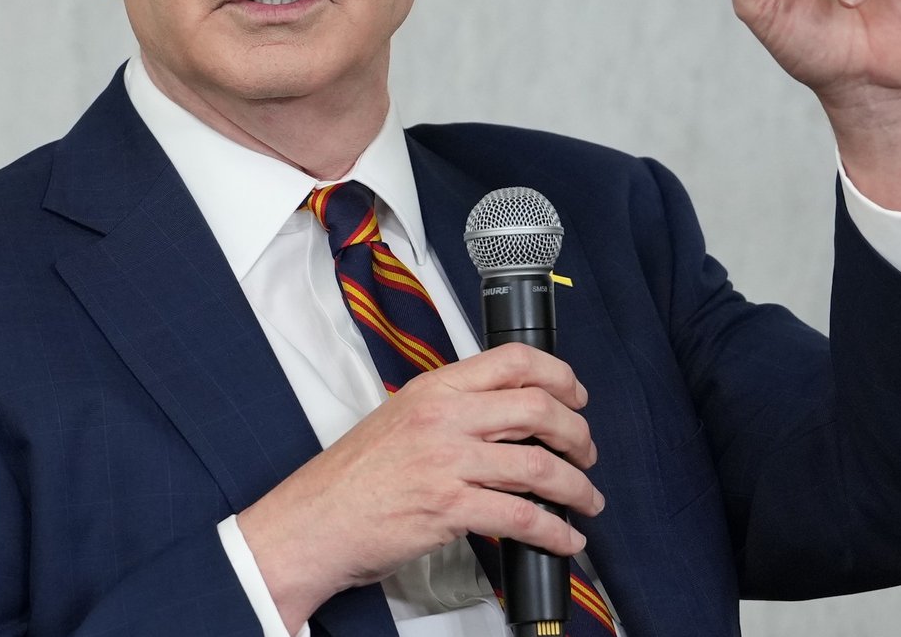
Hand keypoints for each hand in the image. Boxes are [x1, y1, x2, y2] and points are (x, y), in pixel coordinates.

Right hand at [236, 343, 603, 631]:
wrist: (314, 521)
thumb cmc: (352, 478)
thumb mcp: (400, 418)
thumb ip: (450, 410)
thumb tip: (504, 416)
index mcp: (435, 389)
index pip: (512, 361)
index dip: (558, 375)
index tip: (576, 394)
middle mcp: (444, 418)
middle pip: (537, 408)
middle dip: (578, 432)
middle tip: (586, 451)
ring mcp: (447, 462)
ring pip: (538, 466)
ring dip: (577, 487)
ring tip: (586, 498)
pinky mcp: (448, 508)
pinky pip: (521, 517)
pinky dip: (554, 532)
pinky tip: (565, 539)